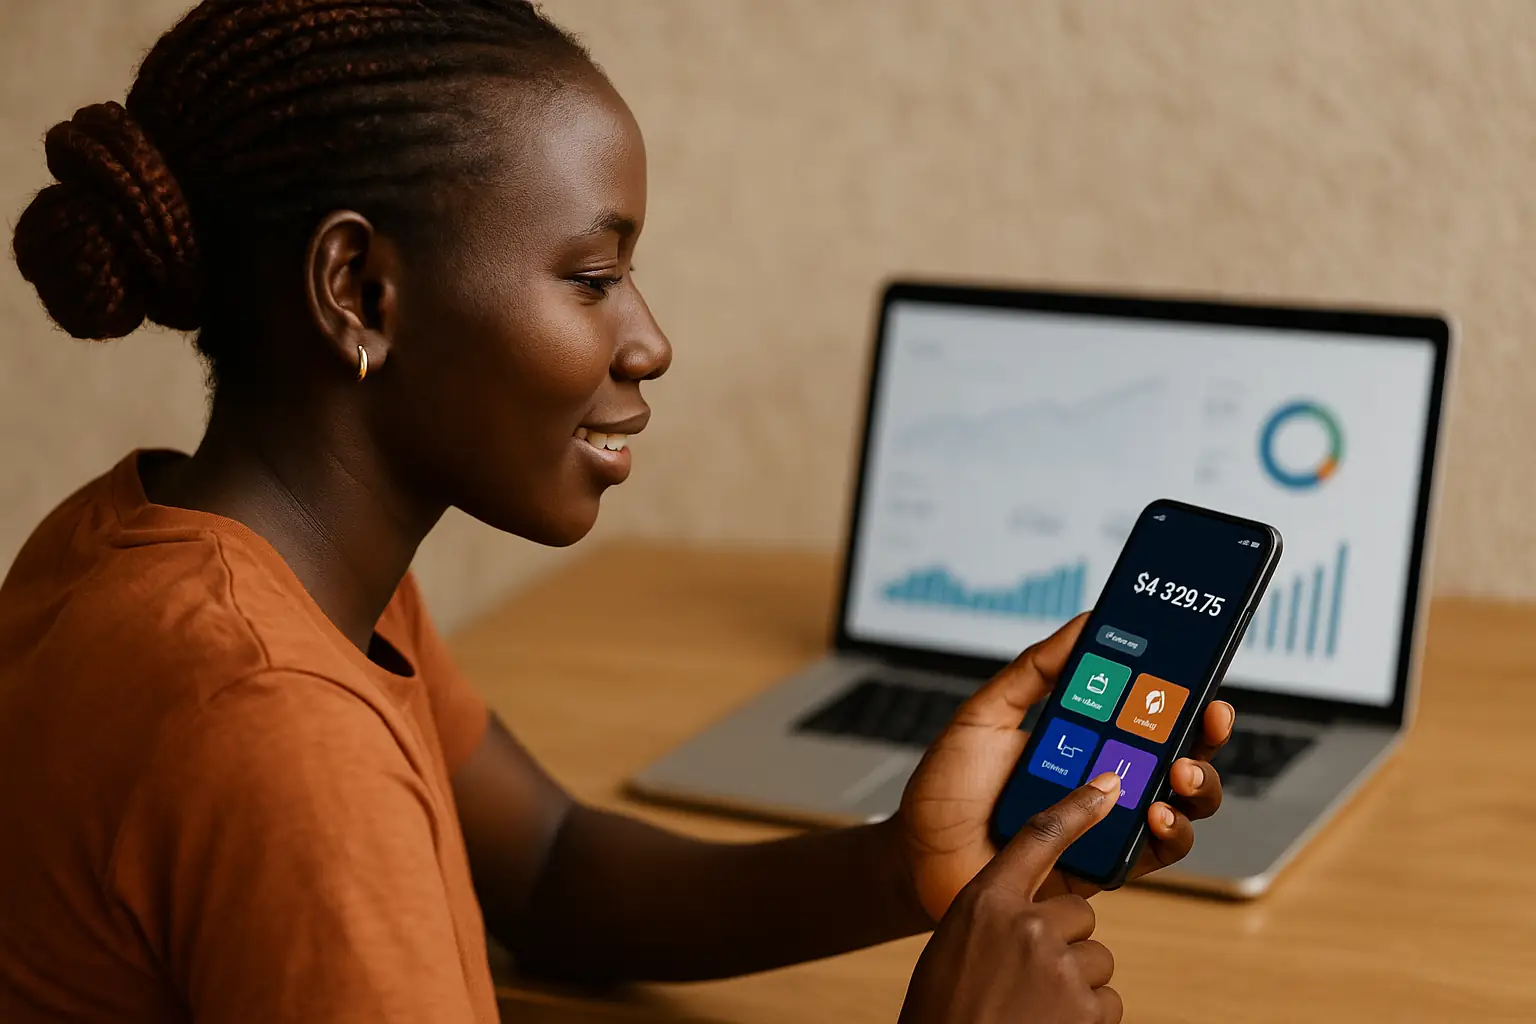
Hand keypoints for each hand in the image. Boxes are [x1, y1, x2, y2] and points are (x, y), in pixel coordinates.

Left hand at [892, 615, 1234, 921]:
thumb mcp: (985, 715)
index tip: (1201, 668)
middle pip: (1183, 752)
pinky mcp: (1106, 866)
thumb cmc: (947, 790)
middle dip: (1207, 734)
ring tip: (1178, 771)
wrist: (919, 859)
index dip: (1183, 691)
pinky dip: (1170, 833)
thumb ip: (1036, 671)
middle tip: (1208, 716)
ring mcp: (1111, 823)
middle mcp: (1107, 778)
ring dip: (1198, 784)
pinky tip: (1156, 814)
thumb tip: (1087, 620)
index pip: (1149, 710)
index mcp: (1086, 737)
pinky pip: (1158, 854)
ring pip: (1184, 804)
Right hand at [898, 776, 1123, 1023]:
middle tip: (1028, 981)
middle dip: (1065, 945)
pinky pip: (1108, 1002)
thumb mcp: (957, 947)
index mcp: (984, 902)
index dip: (1076, 808)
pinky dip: (1087, 1020)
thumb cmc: (943, 1011)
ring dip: (1076, 986)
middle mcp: (1024, 924)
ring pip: (1096, 960)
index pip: (1037, 838)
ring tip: (1034, 1010)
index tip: (1109, 786)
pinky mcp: (1086, 1008)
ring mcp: (1058, 966)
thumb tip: (1044, 917)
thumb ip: (997, 919)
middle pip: (1079, 914)